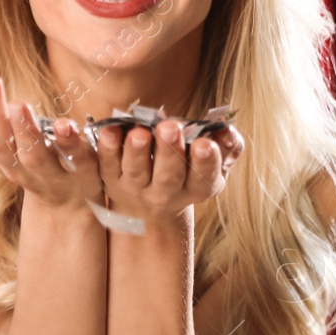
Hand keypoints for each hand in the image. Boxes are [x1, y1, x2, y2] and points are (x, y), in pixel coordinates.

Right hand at [0, 74, 103, 208]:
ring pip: (36, 157)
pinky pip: (84, 162)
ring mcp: (52, 175)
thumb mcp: (3, 143)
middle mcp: (19, 169)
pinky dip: (81, 144)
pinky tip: (77, 124)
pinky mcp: (85, 176)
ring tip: (20, 104)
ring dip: (27, 131)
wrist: (72, 204)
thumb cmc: (32, 159)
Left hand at [97, 119, 245, 223]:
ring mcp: (136, 188)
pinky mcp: (111, 180)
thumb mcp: (215, 164)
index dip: (205, 161)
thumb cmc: (188, 172)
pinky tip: (109, 130)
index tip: (204, 143)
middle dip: (169, 151)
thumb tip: (227, 131)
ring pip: (136, 171)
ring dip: (137, 151)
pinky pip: (107, 163)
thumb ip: (228, 146)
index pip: (204, 177)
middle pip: (168, 175)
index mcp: (197, 188)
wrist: (150, 207)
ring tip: (139, 132)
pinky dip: (106, 147)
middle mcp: (166, 194)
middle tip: (170, 127)